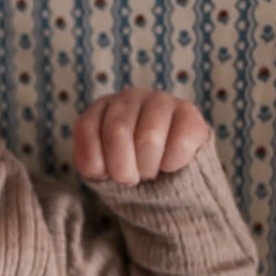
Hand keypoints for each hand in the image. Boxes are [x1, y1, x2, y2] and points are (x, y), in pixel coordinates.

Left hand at [73, 88, 209, 185]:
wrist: (168, 170)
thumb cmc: (128, 165)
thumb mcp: (101, 166)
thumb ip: (90, 164)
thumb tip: (98, 168)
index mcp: (101, 107)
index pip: (86, 128)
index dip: (94, 162)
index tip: (104, 173)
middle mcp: (129, 96)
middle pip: (117, 132)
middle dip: (122, 169)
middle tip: (130, 178)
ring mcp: (160, 100)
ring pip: (148, 139)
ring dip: (147, 168)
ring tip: (149, 170)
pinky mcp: (189, 113)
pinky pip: (178, 145)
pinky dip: (171, 165)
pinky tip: (169, 163)